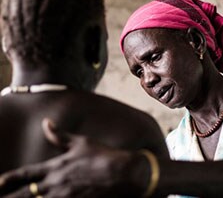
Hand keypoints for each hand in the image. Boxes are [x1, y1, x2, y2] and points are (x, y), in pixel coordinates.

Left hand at [0, 119, 146, 197]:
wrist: (120, 172)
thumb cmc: (100, 155)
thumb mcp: (80, 142)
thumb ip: (60, 135)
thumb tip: (46, 122)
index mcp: (56, 167)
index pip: (26, 174)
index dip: (8, 180)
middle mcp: (56, 183)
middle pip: (25, 195)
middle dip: (10, 197)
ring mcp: (64, 197)